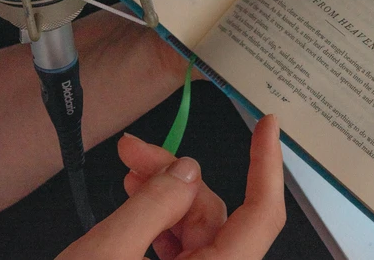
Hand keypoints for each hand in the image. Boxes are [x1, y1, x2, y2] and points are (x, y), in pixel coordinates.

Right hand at [56, 114, 284, 259]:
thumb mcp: (106, 255)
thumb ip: (152, 206)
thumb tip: (185, 170)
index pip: (261, 216)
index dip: (266, 165)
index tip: (267, 127)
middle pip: (218, 219)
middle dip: (177, 179)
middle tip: (134, 152)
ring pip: (199, 236)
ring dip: (164, 201)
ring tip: (128, 176)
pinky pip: (185, 258)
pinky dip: (160, 228)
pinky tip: (135, 208)